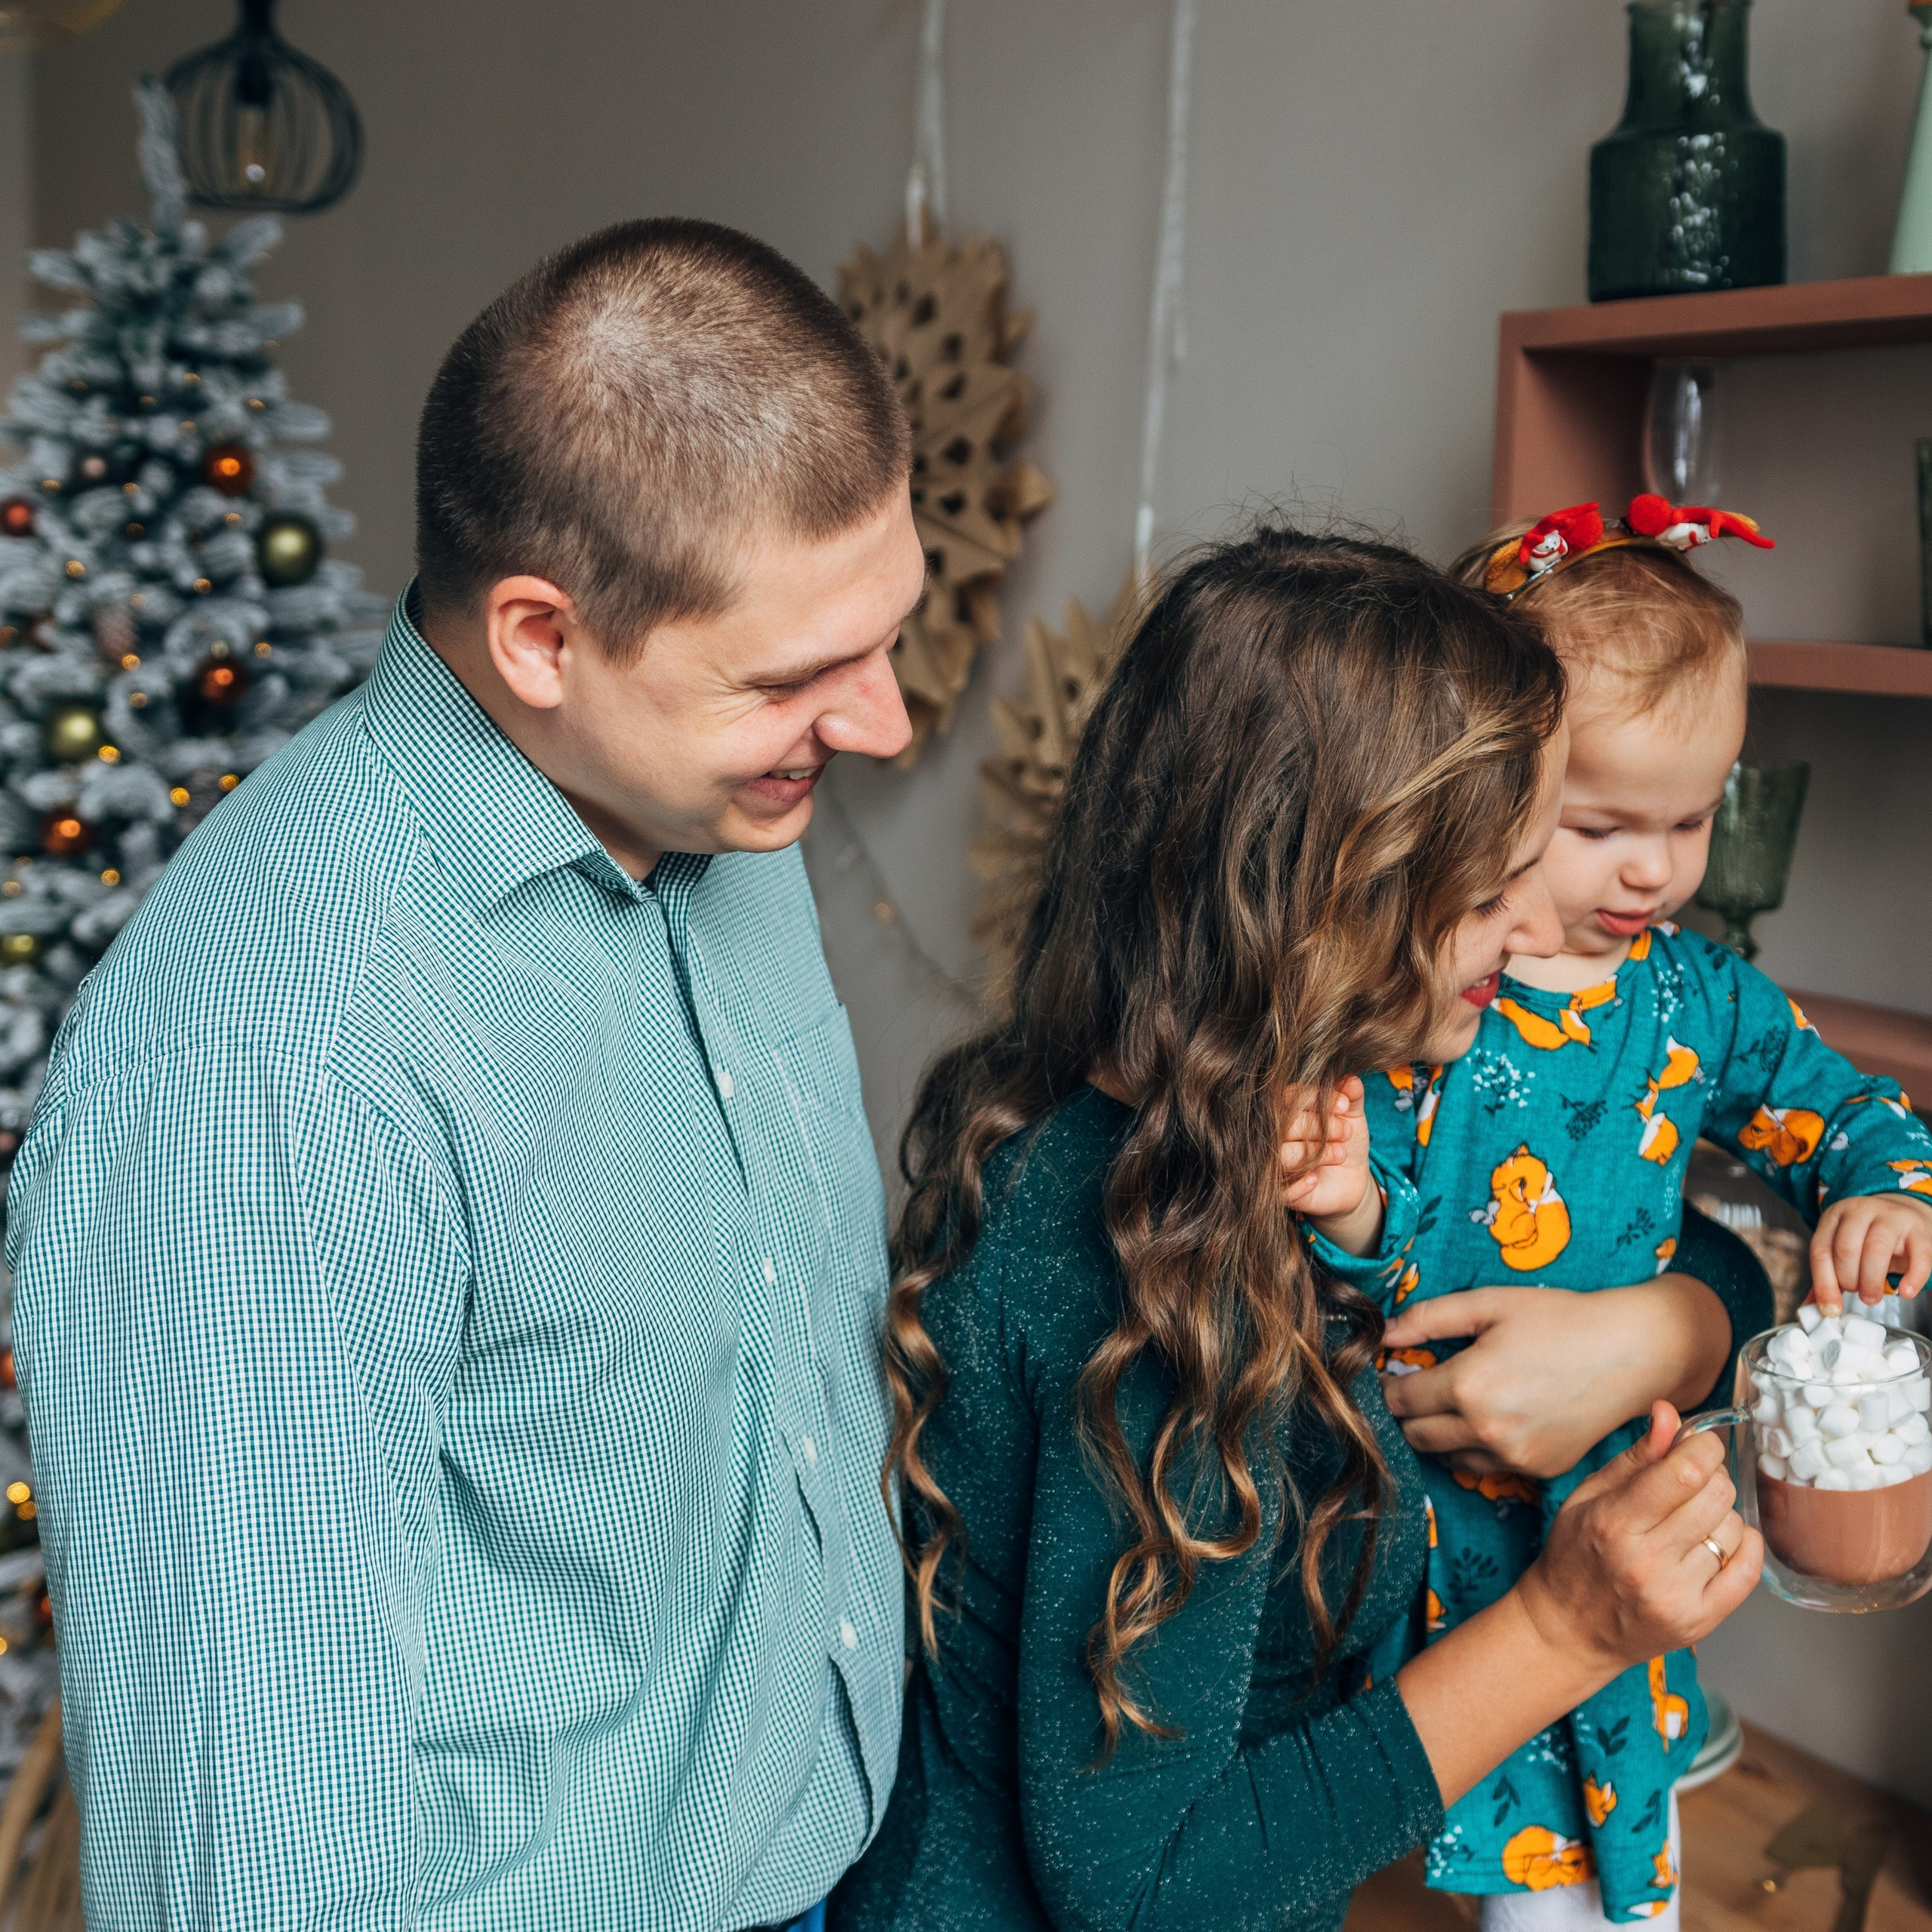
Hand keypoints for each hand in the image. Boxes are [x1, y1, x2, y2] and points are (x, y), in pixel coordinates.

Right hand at [1281, 1076, 1381, 1256]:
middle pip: (1285, 1124)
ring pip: (1281, 1155)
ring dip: (1314, 1153)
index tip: (1345, 1106)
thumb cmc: (1345, 1139)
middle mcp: (1275, 1134)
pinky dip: (1298, 1184)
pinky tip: (1315, 1180)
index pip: (1290, 1096)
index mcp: (1288, 1108)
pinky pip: (1280, 1190)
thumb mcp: (1352, 1115)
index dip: (1316, 1098)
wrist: (1352, 1178)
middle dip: (1320, 1126)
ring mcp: (1274, 1163)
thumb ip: (1351, 1096)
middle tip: (1347, 1132)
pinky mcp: (1280, 1192)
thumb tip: (1351, 1079)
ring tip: (1341, 1154)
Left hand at [1379, 1278, 1730, 1479]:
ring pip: (1445, 1458)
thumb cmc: (1560, 1318)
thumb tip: (1383, 1335)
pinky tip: (1486, 1418)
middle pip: (1415, 1436)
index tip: (1383, 1376)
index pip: (1399, 1400)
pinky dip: (1473, 1448)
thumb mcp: (1489, 1304)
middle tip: (1411, 1388)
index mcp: (1469, 1386)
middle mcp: (1487, 1430)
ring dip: (1436, 1434)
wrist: (1632, 1352)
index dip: (1384, 1387)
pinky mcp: (1538, 1470)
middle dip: (1404, 1413)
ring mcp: (1515, 1457)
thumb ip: (1428, 1318)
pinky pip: (1484, 1467)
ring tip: (1449, 1403)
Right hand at [1516, 1404, 1760, 1676]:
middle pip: (1715, 1495)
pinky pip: (1748, 1570)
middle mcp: (1647, 1561)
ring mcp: (1676, 1595)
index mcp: (1614, 1523)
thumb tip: (1668, 1413)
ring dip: (1720, 1515)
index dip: (1703, 1446)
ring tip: (1692, 1523)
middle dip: (1711, 1476)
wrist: (1571, 1629)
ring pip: (1733, 1529)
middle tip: (1692, 1481)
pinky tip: (1722, 1541)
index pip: (1684, 1472)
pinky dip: (1744, 1546)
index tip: (1698, 1443)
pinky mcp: (1699, 1621)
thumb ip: (1636, 1456)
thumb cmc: (1576, 1555)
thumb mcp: (1589, 1497)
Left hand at [1809, 1193, 1931, 1310]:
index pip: (1820, 1249)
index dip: (1824, 1283)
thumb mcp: (1843, 1248)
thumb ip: (1827, 1275)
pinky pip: (1918, 1255)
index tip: (1830, 1309)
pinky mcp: (1919, 1230)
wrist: (1907, 1214)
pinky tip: (1905, 1293)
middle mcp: (1860, 1210)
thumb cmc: (1869, 1237)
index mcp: (1835, 1216)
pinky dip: (1913, 1278)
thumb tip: (1810, 1308)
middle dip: (1849, 1280)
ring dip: (1871, 1280)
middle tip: (1857, 1296)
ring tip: (1872, 1297)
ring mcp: (1891, 1217)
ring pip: (1876, 1248)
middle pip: (1846, 1248)